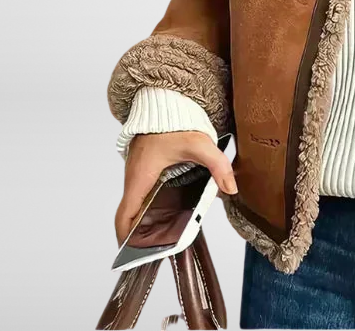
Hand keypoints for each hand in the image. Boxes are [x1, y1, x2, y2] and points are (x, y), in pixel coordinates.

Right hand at [115, 130, 237, 246]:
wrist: (163, 102)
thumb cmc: (173, 122)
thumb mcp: (199, 144)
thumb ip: (217, 165)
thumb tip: (231, 187)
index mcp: (140, 177)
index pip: (123, 215)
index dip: (125, 237)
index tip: (132, 252)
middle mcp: (134, 178)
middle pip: (129, 214)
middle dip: (139, 234)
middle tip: (157, 247)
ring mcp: (137, 173)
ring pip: (136, 203)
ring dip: (145, 220)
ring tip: (165, 235)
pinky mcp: (144, 168)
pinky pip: (142, 193)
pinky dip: (149, 206)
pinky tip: (169, 211)